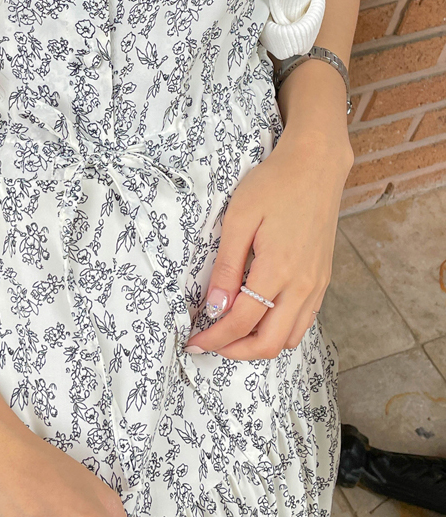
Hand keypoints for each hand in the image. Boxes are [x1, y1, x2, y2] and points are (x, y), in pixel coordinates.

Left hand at [184, 126, 352, 360]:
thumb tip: (214, 306)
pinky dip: (279, 331)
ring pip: (290, 338)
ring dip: (258, 345)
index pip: (242, 322)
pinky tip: (259, 318)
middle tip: (209, 343)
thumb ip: (227, 266)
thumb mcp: (239, 218)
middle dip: (235, 351)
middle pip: (269, 343)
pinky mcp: (322, 280)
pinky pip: (303, 321)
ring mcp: (316, 285)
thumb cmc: (274, 185)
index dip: (214, 337)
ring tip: (231, 334)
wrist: (316, 166)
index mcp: (279, 270)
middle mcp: (303, 285)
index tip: (194, 340)